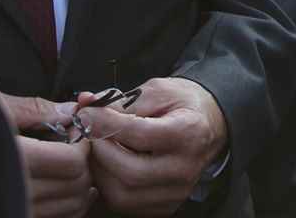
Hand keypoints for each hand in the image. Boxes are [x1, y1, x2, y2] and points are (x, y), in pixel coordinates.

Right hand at [0, 92, 95, 217]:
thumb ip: (34, 110)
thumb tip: (71, 111)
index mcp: (11, 158)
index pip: (71, 162)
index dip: (83, 144)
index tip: (78, 133)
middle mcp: (11, 190)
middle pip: (75, 186)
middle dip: (85, 165)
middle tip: (77, 150)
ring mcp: (10, 209)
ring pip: (69, 208)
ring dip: (79, 188)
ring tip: (74, 170)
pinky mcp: (10, 214)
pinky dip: (67, 207)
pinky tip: (64, 190)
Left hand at [81, 77, 227, 215]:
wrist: (209, 125)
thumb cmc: (182, 105)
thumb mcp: (157, 91)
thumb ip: (121, 100)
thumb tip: (86, 104)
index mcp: (190, 132)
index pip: (139, 134)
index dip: (106, 124)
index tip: (87, 115)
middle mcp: (186, 167)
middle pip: (129, 171)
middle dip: (100, 151)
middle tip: (91, 134)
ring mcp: (177, 191)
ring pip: (122, 194)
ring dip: (101, 172)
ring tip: (100, 150)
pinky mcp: (166, 205)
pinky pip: (125, 204)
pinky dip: (110, 186)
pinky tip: (112, 166)